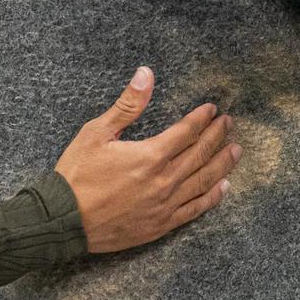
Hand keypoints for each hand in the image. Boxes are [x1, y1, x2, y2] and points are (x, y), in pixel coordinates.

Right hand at [55, 66, 241, 254]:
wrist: (63, 220)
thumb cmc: (76, 175)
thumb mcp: (96, 133)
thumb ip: (127, 105)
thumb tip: (146, 74)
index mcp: (150, 155)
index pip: (186, 132)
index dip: (202, 118)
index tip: (212, 110)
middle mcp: (164, 181)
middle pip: (200, 154)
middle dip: (217, 136)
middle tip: (229, 124)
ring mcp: (165, 205)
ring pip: (204, 182)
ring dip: (222, 164)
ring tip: (236, 151)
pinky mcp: (161, 225)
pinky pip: (194, 210)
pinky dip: (212, 198)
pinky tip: (222, 188)